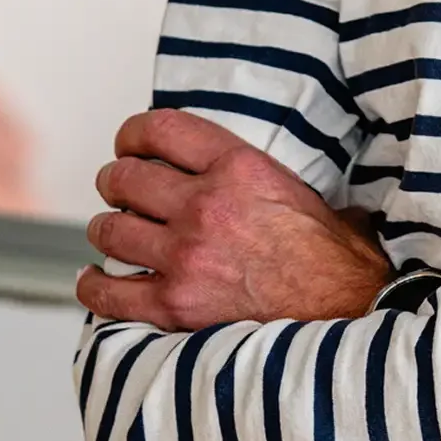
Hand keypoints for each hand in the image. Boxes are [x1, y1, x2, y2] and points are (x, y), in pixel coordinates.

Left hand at [76, 108, 389, 330]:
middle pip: (124, 178)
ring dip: (106, 229)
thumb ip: (258, 173)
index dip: (132, 133)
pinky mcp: (173, 306)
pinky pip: (108, 291)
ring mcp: (185, 257)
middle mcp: (205, 206)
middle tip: (118, 189)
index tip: (128, 143)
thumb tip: (243, 169)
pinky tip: (94, 278)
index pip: (161, 130)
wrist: (347, 311)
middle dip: (115, 181)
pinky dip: (93, 285)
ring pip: (109, 230)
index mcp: (238, 167)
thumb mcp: (301, 190)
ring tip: (114, 231)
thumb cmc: (332, 256)